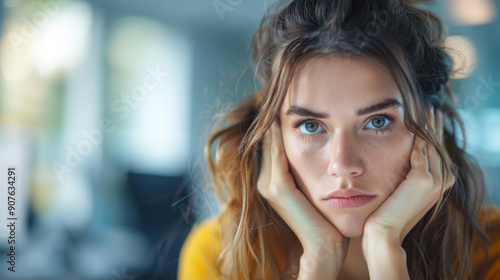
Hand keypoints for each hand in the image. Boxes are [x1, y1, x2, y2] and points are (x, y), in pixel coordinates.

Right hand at [257, 118, 348, 278]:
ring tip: (282, 103)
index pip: (275, 146)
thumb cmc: (328, 217)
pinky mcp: (277, 189)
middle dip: (276, 121)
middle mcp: (266, 181)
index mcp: (274, 181)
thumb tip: (323, 149)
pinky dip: (279, 139)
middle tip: (282, 97)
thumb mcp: (316, 187)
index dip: (281, 126)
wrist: (326, 245)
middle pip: (269, 142)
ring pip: (271, 146)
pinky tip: (284, 122)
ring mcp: (268, 185)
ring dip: (275, 125)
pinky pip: (277, 156)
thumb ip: (311, 169)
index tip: (290, 105)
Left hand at [363, 105, 455, 244]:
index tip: (428, 116)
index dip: (434, 133)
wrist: (384, 232)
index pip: (438, 151)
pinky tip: (412, 124)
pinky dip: (416, 137)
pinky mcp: (423, 180)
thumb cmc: (387, 212)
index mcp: (440, 182)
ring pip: (431, 145)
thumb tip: (402, 157)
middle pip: (438, 145)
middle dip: (434, 125)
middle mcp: (443, 181)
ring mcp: (435, 180)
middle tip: (429, 107)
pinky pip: (419, 151)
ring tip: (425, 110)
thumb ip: (407, 174)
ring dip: (428, 126)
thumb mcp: (401, 189)